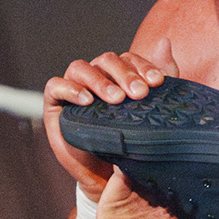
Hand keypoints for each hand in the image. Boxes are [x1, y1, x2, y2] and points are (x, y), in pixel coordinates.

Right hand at [42, 43, 177, 193]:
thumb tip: (165, 42)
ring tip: (116, 99)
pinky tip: (87, 100)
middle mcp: (95, 77)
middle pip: (106, 60)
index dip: (142, 66)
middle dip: (124, 74)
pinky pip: (55, 86)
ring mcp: (72, 87)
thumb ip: (162, 76)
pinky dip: (70, 89)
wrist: (108, 176)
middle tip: (139, 94)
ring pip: (81, 68)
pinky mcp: (54, 103)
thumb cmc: (129, 142)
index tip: (157, 83)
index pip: (129, 59)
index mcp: (117, 75)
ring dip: (99, 81)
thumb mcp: (151, 112)